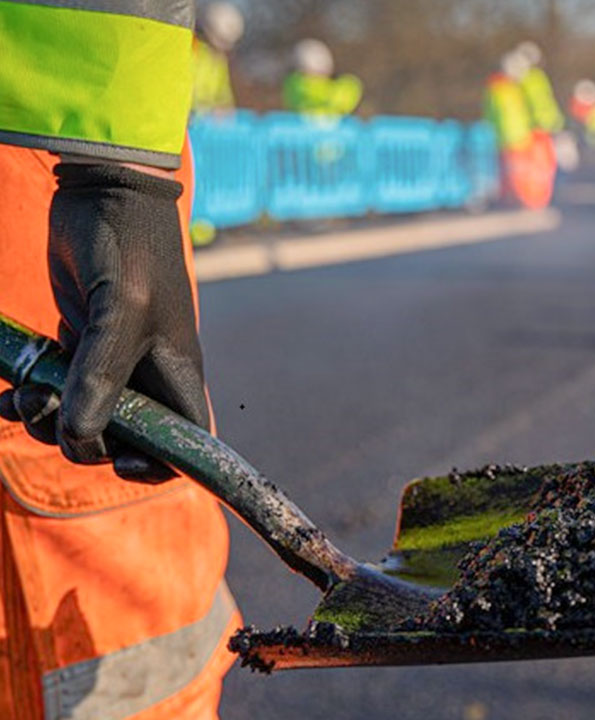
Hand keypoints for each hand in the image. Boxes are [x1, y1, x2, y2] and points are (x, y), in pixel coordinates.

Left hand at [0, 162, 208, 481]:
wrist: (101, 190)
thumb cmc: (129, 246)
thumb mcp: (120, 310)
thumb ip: (100, 375)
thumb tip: (81, 437)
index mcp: (176, 372)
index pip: (184, 441)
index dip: (157, 465)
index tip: (116, 460)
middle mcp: (148, 372)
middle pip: (121, 437)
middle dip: (80, 439)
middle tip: (46, 412)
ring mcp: (111, 358)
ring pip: (81, 416)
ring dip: (45, 418)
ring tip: (20, 395)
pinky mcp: (79, 341)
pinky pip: (55, 388)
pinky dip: (26, 398)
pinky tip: (5, 392)